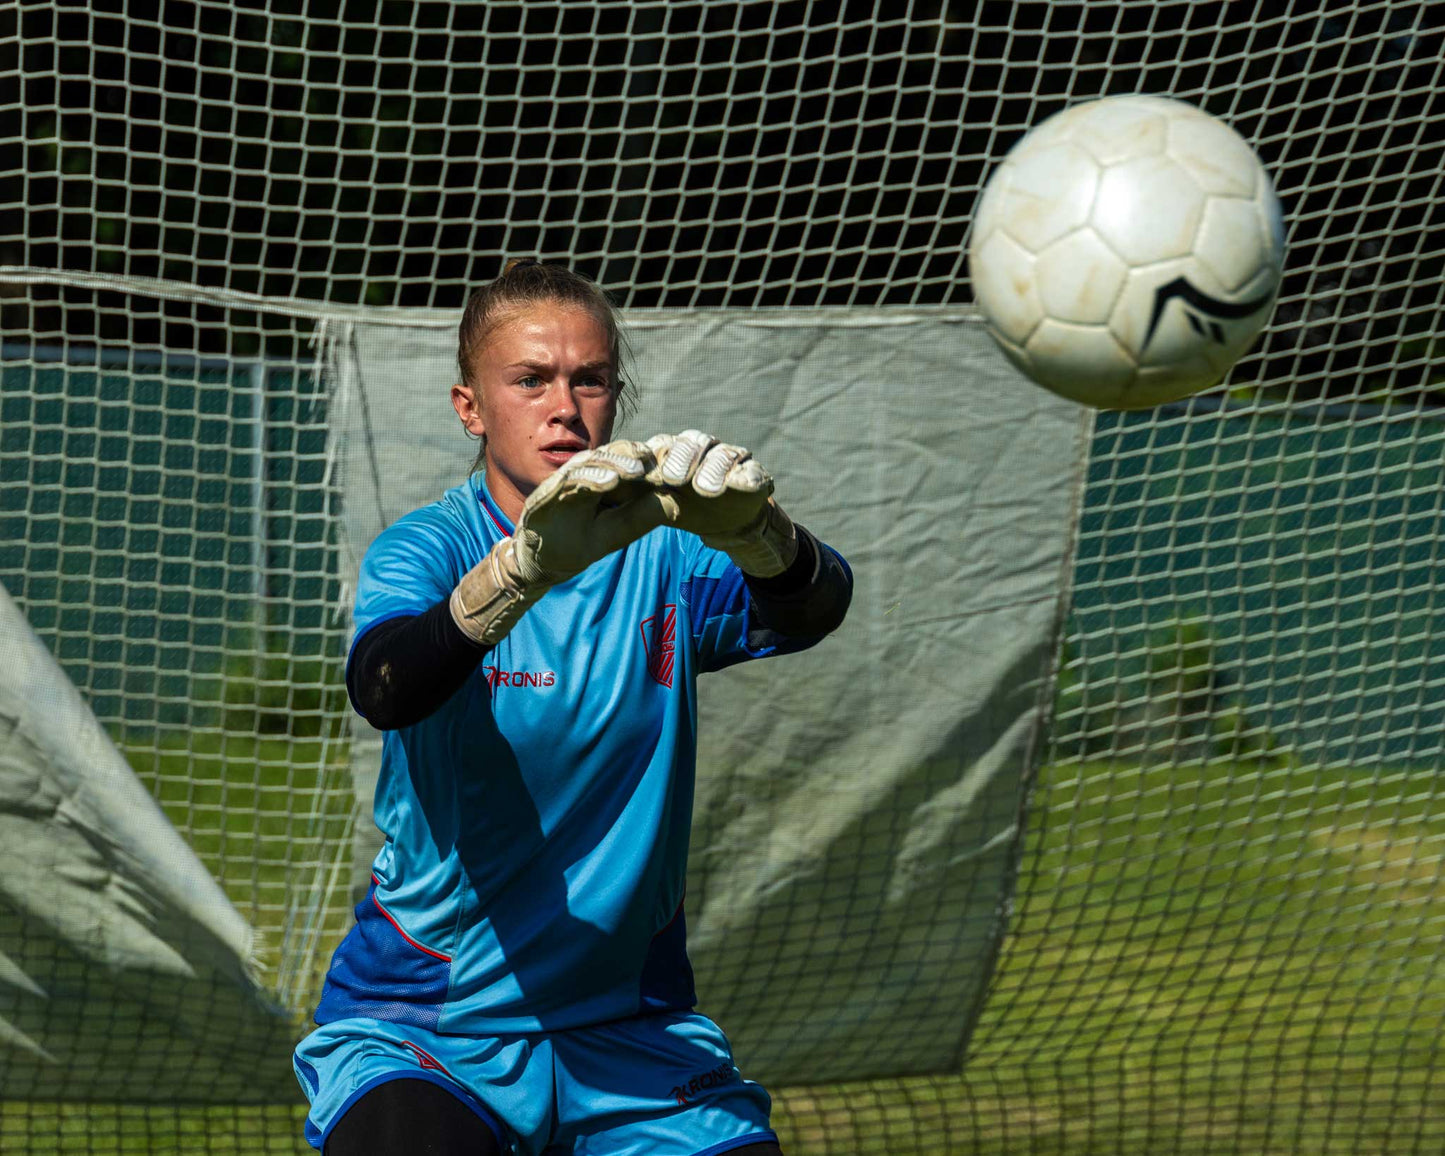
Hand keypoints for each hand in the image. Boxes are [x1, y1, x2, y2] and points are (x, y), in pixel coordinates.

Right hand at [514, 440, 667, 582]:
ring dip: (615, 463)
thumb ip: (640, 517)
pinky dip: (589, 478)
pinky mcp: (547, 492)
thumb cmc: (576, 543)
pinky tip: (608, 481)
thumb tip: (678, 503)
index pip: (628, 463)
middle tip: (658, 458)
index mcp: (603, 480)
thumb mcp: (614, 534)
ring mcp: (564, 481)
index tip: (674, 465)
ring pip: (592, 462)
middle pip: (612, 455)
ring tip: (637, 469)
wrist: (538, 563)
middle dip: (635, 455)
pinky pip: (569, 480)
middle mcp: (584, 475)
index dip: (650, 461)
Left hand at [643, 430, 797, 576]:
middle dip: (680, 459)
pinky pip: (752, 470)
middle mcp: (698, 450)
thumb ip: (629, 499)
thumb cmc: (683, 507)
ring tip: (706, 490)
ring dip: (713, 468)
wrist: (726, 521)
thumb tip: (588, 492)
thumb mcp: (650, 507)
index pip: (657, 447)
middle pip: (689, 443)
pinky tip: (744, 485)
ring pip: (721, 453)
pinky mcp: (752, 473)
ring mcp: (727, 458)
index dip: (644, 458)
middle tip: (672, 479)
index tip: (633, 476)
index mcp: (670, 454)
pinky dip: (748, 476)